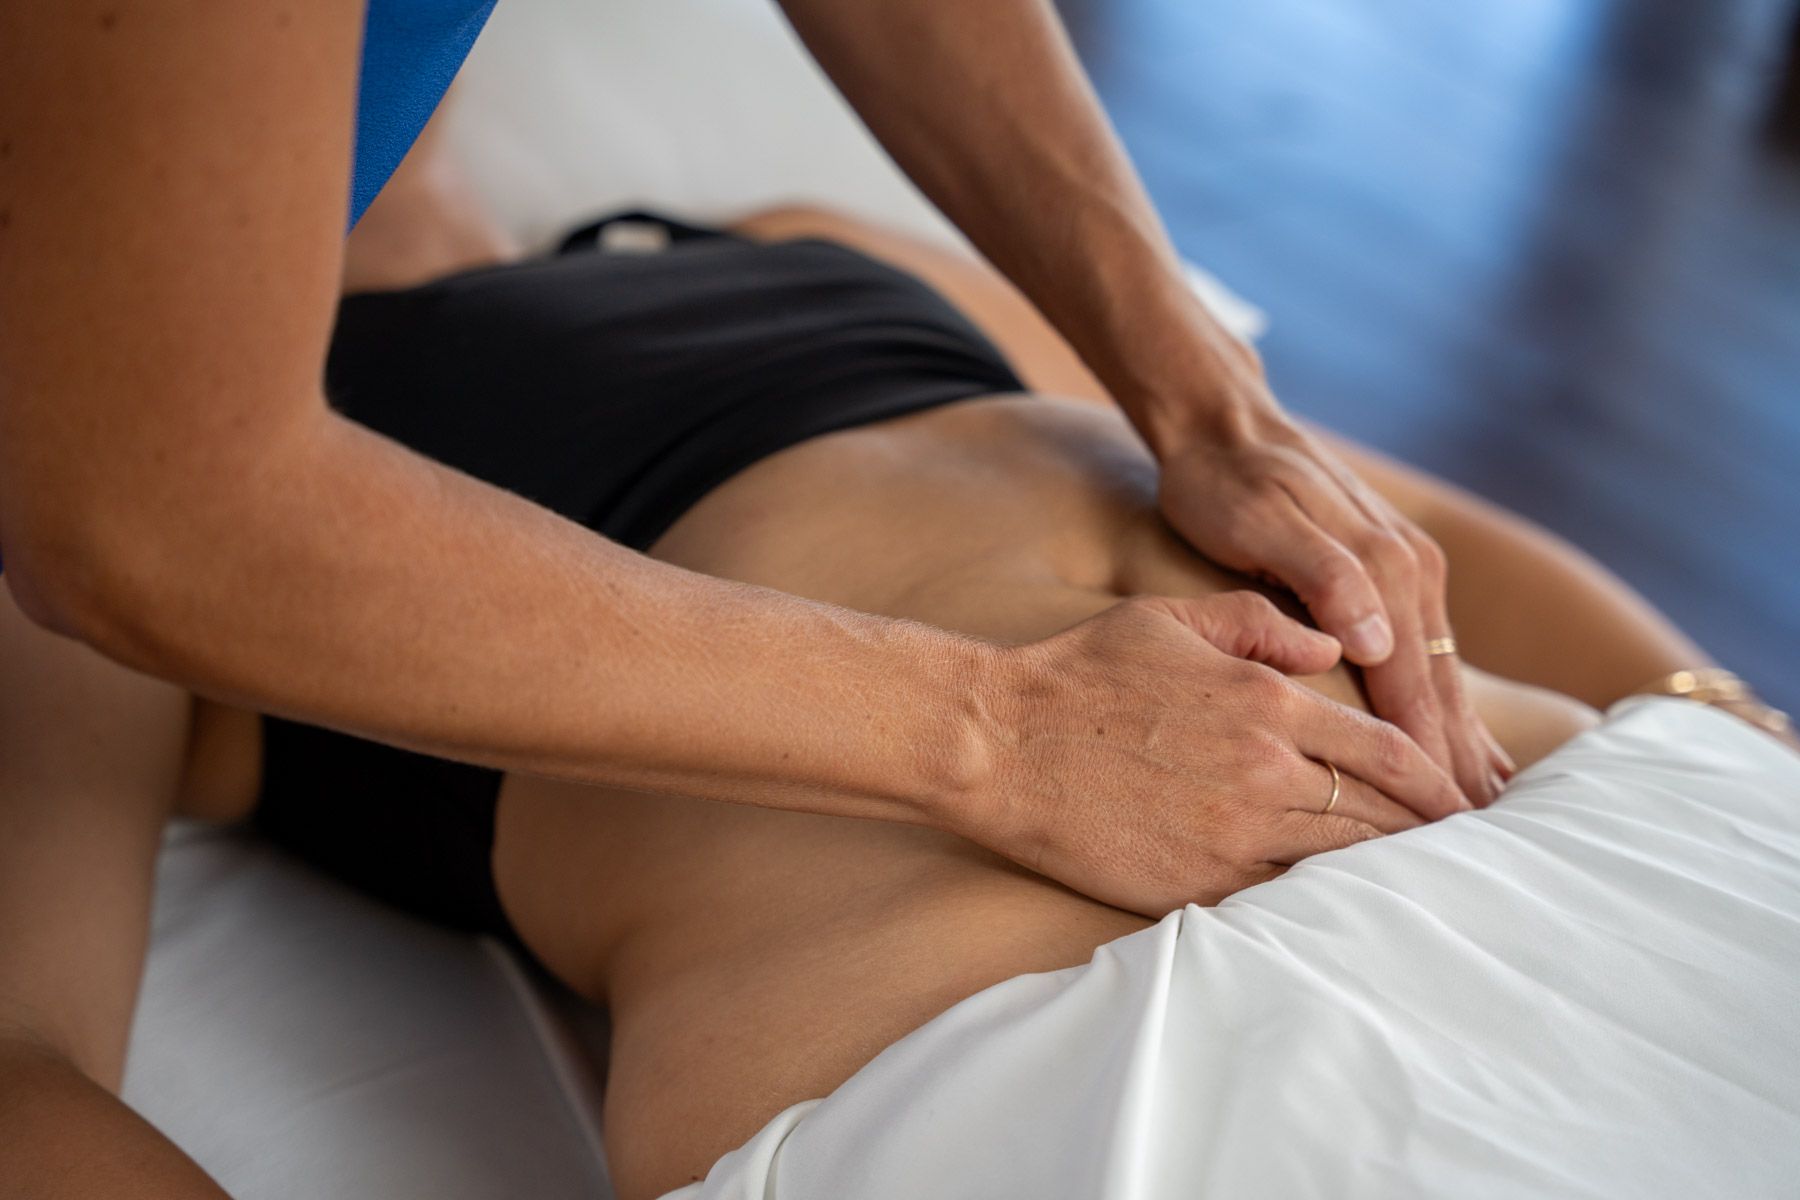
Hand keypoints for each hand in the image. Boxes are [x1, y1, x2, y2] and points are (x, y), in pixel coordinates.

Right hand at [959, 593, 1469, 916]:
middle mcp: (1264, 770)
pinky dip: (1317, 901)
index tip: (1460, 801)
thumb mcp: (1168, 620)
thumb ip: (1259, 624)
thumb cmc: (1079, 673)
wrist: (1002, 743)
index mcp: (1267, 701)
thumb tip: (1328, 647)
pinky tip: (1337, 907)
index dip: (1434, 781)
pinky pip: (1280, 899)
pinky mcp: (1196, 883)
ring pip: (1338, 861)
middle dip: (1428, 835)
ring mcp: (1232, 833)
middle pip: (1379, 814)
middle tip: (1464, 855)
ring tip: (1416, 885)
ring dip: (1383, 873)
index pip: (1385, 751)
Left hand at [1155, 396, 1512, 806]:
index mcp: (1383, 568)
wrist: (1223, 424)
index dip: (1426, 755)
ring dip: (1463, 743)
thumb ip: (1323, 576)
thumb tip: (1379, 641)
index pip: (1410, 683)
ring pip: (1442, 677)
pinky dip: (1445, 707)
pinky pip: (1428, 658)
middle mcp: (1410, 572)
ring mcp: (1408, 573)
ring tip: (1483, 809)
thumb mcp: (1262, 521)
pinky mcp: (1392, 577)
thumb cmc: (1227, 482)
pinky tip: (1460, 744)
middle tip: (1476, 842)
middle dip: (1457, 766)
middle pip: (1439, 689)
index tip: (1441, 822)